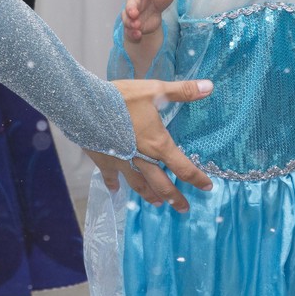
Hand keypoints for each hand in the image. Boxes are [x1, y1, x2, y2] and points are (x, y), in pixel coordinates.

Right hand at [87, 77, 213, 212]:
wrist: (84, 105)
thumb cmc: (122, 98)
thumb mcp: (155, 90)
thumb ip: (182, 91)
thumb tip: (210, 86)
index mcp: (157, 145)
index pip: (183, 167)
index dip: (197, 178)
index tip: (208, 187)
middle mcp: (141, 159)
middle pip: (161, 184)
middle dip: (175, 198)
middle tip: (184, 209)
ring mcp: (121, 162)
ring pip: (139, 185)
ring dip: (150, 195)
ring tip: (158, 204)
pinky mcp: (103, 160)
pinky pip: (110, 177)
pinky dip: (114, 185)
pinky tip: (115, 191)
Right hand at [123, 0, 177, 41]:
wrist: (154, 13)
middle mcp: (135, 2)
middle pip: (130, 4)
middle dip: (131, 9)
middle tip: (134, 14)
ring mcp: (132, 15)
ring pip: (127, 18)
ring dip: (131, 22)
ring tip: (137, 26)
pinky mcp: (132, 26)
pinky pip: (129, 30)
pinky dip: (133, 33)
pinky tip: (138, 35)